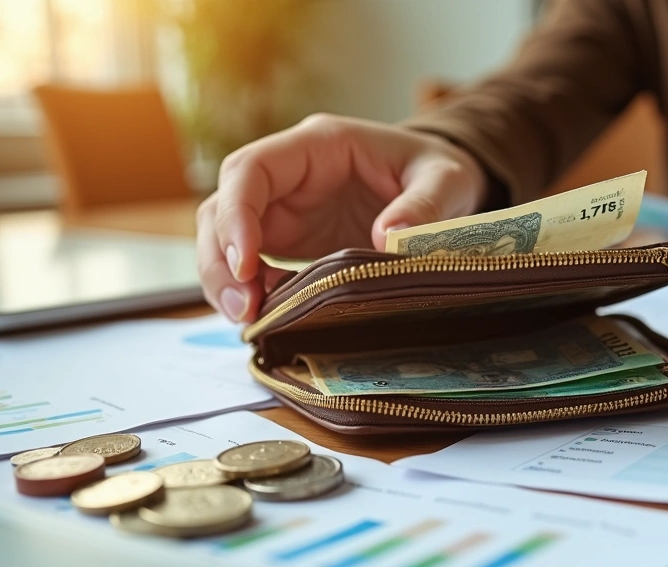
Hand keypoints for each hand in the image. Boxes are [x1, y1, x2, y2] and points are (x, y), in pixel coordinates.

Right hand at [196, 114, 488, 322]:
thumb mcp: (446, 180)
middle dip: (221, 259)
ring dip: (226, 281)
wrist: (440, 185)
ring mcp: (284, 208)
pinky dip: (251, 293)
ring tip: (248, 320)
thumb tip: (390, 238)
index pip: (251, 169)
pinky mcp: (289, 240)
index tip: (247, 264)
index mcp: (318, 145)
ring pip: (225, 238)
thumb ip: (425, 204)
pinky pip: (251, 266)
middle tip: (243, 310)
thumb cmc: (438, 171)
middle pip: (223, 207)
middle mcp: (288, 175)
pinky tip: (268, 318)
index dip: (237, 215)